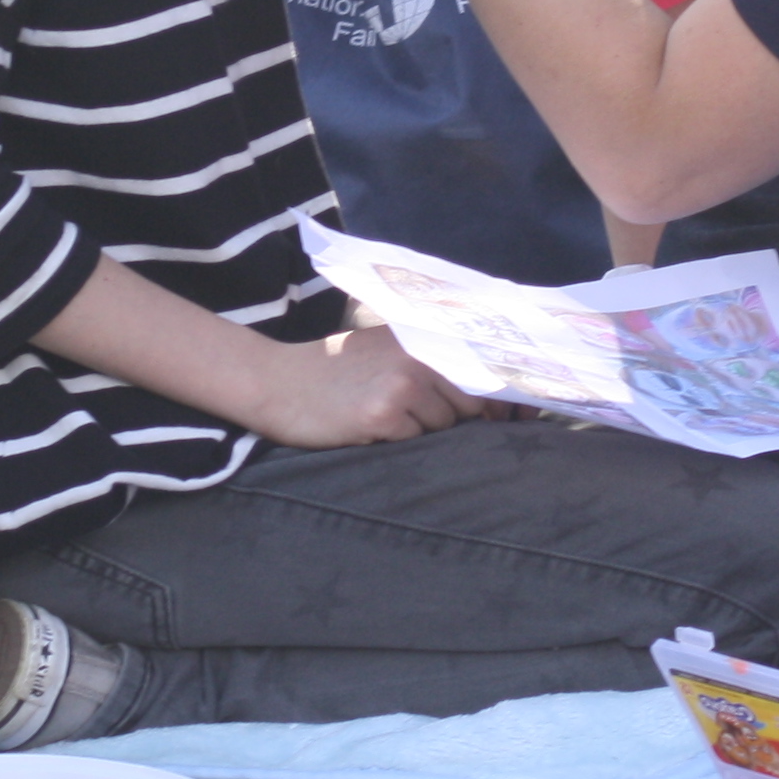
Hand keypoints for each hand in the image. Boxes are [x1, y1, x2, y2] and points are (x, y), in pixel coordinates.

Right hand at [256, 322, 482, 446]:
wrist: (277, 383)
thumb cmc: (333, 372)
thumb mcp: (385, 351)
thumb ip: (428, 363)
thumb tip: (489, 400)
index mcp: (420, 336)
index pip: (480, 369)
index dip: (494, 399)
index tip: (501, 417)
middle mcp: (416, 355)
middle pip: (469, 404)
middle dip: (451, 419)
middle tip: (411, 417)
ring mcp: (400, 384)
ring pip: (444, 426)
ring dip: (422, 432)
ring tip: (382, 417)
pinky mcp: (382, 415)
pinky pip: (415, 442)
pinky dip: (397, 442)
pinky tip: (368, 427)